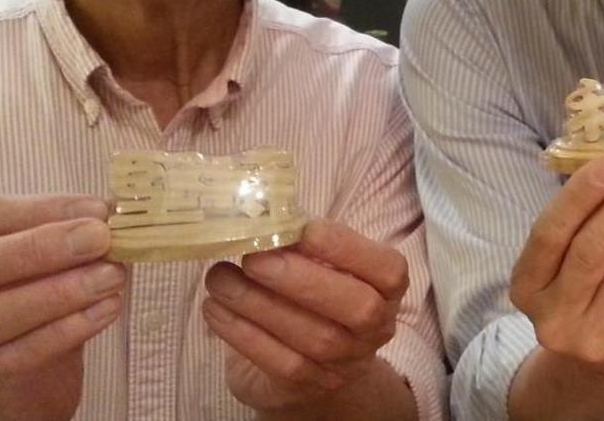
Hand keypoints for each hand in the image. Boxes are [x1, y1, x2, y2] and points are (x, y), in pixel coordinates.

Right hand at [0, 195, 125, 420]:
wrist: (24, 374)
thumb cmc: (35, 300)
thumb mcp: (49, 262)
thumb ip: (71, 236)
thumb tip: (114, 212)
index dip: (39, 209)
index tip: (97, 210)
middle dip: (37, 249)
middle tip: (99, 239)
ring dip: (55, 295)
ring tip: (111, 278)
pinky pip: (10, 359)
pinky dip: (62, 333)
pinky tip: (104, 311)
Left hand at [201, 219, 409, 413]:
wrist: (314, 369)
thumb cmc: (317, 298)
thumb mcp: (325, 268)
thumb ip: (309, 247)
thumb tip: (267, 218)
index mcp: (387, 290)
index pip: (387, 270)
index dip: (349, 248)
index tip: (305, 228)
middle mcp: (374, 329)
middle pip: (356, 307)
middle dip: (301, 279)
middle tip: (254, 256)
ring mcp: (342, 362)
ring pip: (311, 336)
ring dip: (259, 303)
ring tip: (220, 277)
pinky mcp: (304, 385)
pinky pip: (276, 360)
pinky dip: (241, 332)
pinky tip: (215, 308)